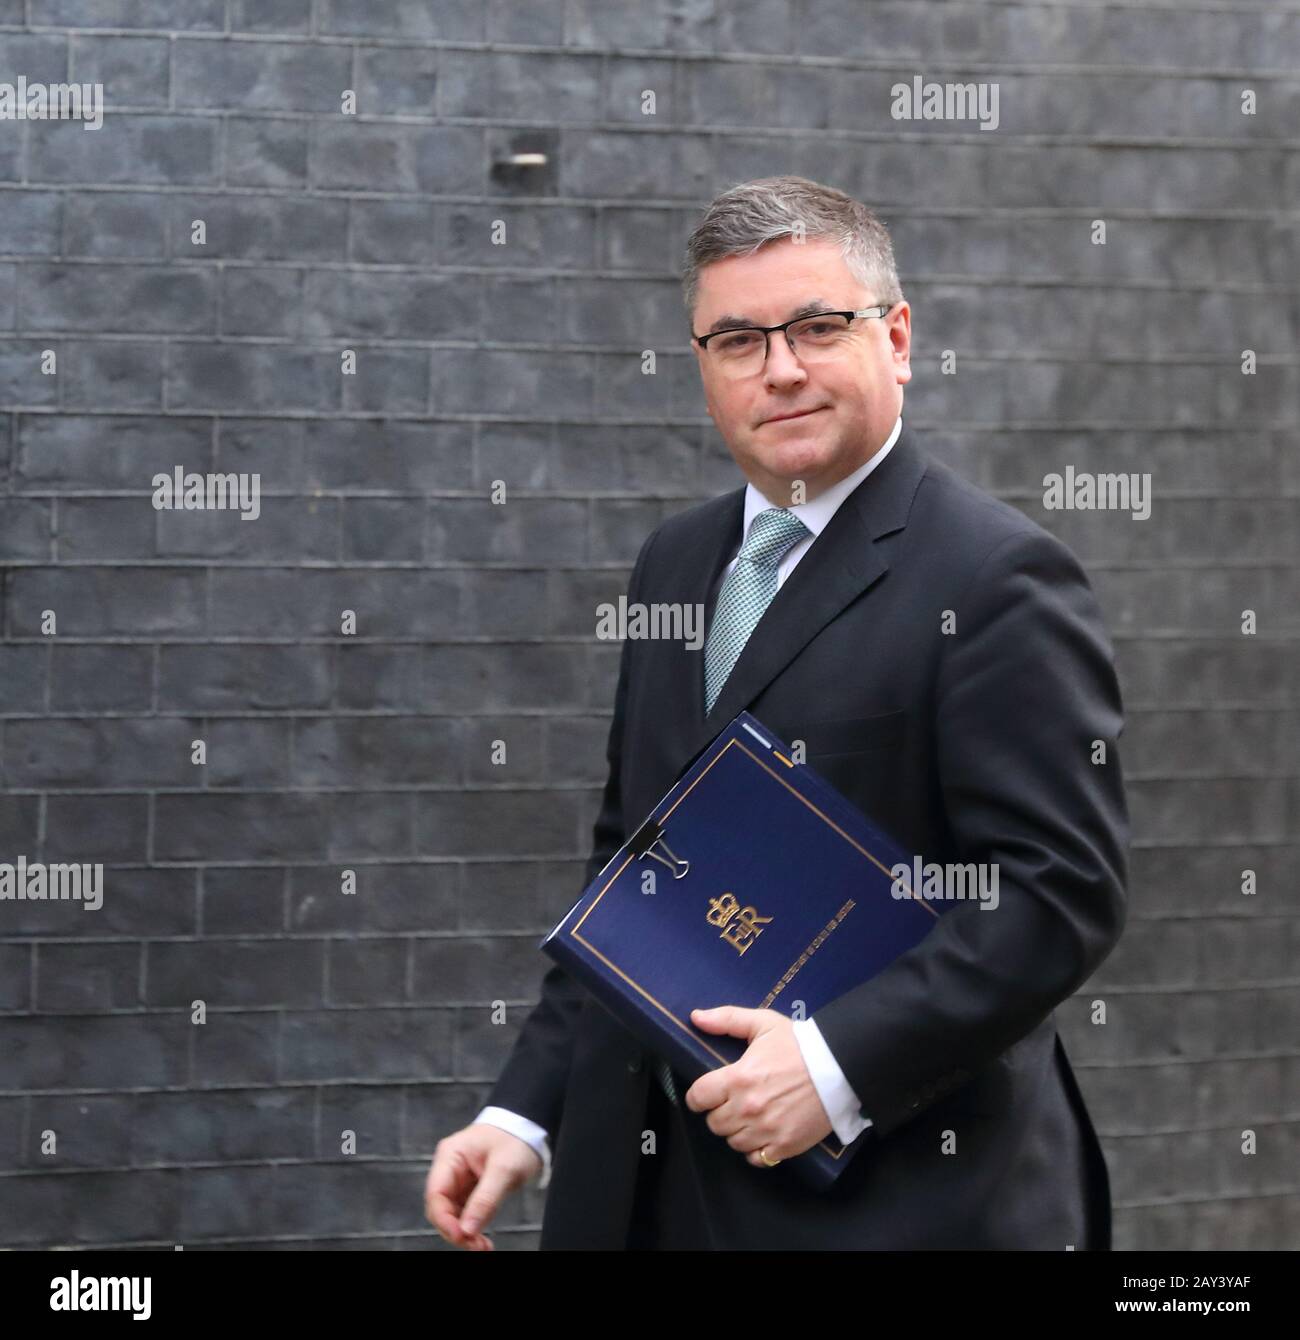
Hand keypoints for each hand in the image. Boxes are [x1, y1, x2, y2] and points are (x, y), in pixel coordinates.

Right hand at [424, 1122, 543, 1249]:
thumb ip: (485, 1199)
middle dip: (456, 1230)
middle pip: (441, 1207)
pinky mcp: (470, 1189)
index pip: (436, 1193)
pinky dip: (472, 1227)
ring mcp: (459, 1179)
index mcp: (451, 1155)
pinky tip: (481, 1239)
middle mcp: (450, 1168)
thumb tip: (467, 1229)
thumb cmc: (516, 1138)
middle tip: (476, 1246)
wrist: (529, 1128)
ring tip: (482, 1246)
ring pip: (452, 1214)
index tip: (462, 1236)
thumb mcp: (504, 1169)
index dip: (444, 1219)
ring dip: (465, 1232)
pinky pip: (465, 1213)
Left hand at [683, 1006, 833, 1167]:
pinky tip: (761, 1135)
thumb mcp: (762, 1023)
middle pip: (714, 1123)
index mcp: (738, 1078)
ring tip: (747, 1117)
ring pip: (733, 1142)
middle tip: (731, 1103)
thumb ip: (726, 1019)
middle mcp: (748, 1108)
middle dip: (718, 1112)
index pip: (698, 1097)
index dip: (698, 1096)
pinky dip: (755, 1150)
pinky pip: (756, 1159)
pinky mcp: (785, 1145)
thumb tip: (696, 1017)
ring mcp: (767, 1129)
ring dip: (736, 1131)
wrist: (839, 1065)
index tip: (705, 1095)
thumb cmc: (798, 1043)